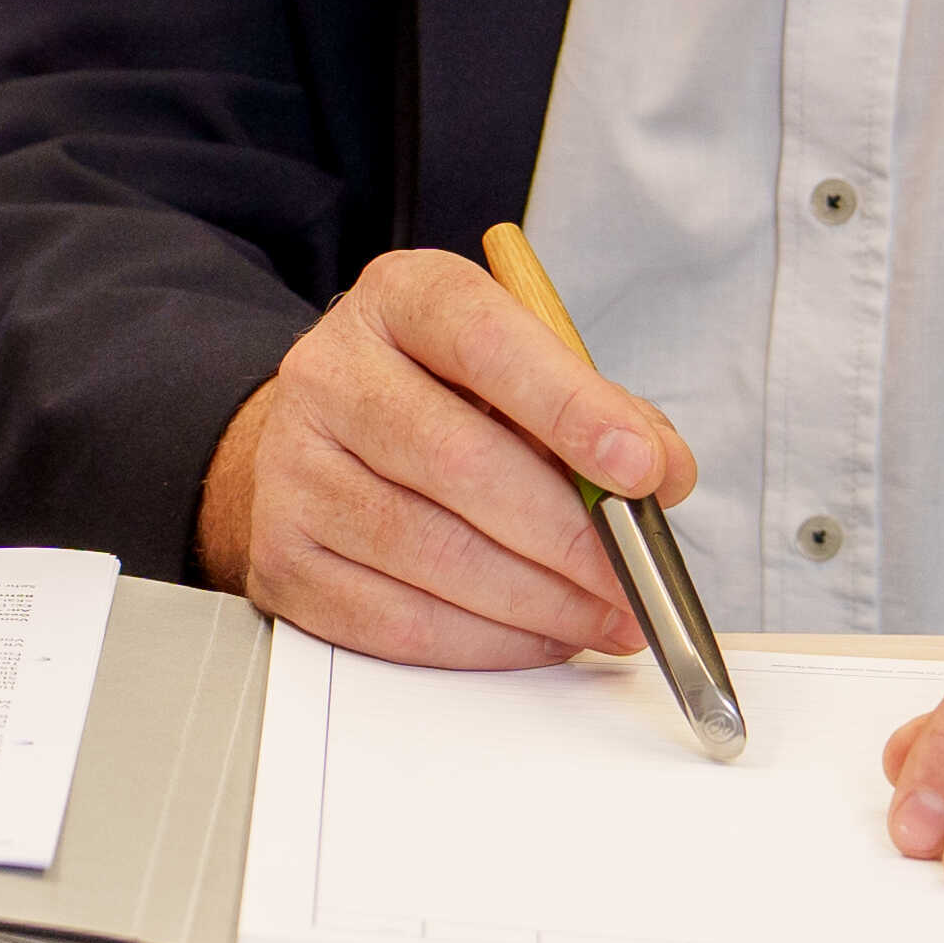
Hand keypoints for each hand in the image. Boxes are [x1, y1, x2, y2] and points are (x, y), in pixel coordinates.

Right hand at [193, 248, 694, 668]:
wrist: (326, 440)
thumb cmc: (447, 402)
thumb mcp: (527, 371)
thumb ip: (605, 412)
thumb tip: (661, 476)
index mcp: (400, 301)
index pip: (484, 340)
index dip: (568, 406)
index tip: (640, 469)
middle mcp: (329, 373)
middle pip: (456, 459)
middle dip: (566, 535)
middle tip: (632, 579)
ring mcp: (293, 466)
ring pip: (428, 550)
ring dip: (536, 601)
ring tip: (601, 617)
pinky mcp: (282, 555)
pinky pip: (392, 620)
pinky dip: (483, 641)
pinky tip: (538, 635)